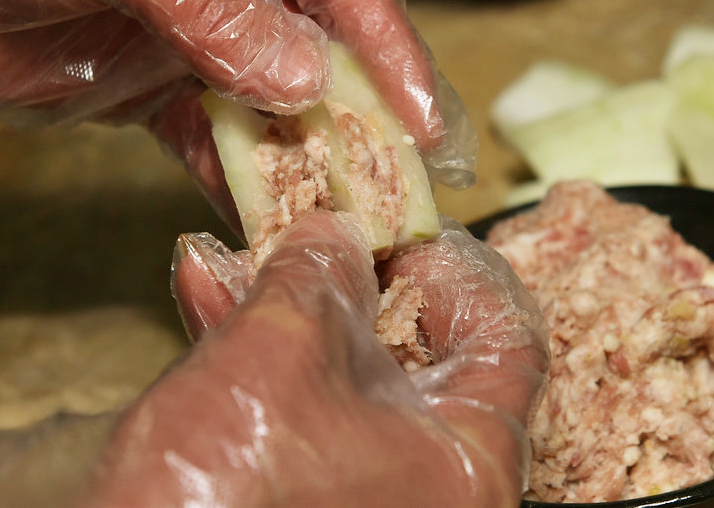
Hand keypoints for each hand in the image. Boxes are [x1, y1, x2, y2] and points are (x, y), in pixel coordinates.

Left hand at [0, 0, 474, 222]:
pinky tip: (270, 214)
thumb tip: (303, 77)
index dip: (392, 49)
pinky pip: (221, 140)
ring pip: (283, 100)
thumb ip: (213, 3)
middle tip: (405, 173)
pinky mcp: (165, 88)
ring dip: (314, 152)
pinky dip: (246, 179)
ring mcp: (204, 34)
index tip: (422, 117)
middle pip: (331, 44)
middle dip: (371, 109)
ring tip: (348, 206)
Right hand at [73, 211, 548, 506]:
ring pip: (345, 373)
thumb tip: (336, 234)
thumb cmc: (228, 492)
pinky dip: (260, 348)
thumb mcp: (282, 351)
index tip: (402, 239)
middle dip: (352, 278)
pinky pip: (300, 405)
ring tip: (242, 251)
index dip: (457, 274)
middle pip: (416, 351)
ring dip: (290, 302)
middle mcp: (427, 485)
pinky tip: (208, 295)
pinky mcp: (302, 492)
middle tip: (323, 231)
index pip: (505, 345)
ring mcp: (364, 492)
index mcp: (465, 464)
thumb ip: (321, 274)